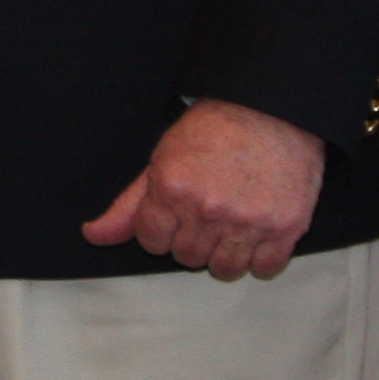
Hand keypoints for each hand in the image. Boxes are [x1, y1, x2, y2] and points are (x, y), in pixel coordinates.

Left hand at [81, 97, 328, 279]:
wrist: (271, 110)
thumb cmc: (213, 131)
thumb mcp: (160, 160)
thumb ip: (128, 205)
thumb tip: (93, 235)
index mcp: (171, 189)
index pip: (151, 241)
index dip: (160, 230)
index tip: (174, 216)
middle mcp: (208, 209)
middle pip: (187, 257)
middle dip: (190, 241)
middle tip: (203, 217)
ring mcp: (248, 221)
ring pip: (224, 269)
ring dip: (222, 256)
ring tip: (228, 230)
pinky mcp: (285, 228)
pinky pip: (265, 268)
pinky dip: (259, 260)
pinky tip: (255, 236)